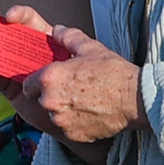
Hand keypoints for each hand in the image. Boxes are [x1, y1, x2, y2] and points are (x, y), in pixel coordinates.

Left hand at [8, 17, 140, 147]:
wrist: (136, 99)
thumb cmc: (114, 72)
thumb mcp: (90, 48)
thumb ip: (68, 37)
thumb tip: (57, 30)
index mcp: (49, 78)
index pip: (27, 86)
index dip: (37, 84)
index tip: (48, 82)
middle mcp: (50, 101)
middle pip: (40, 101)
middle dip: (50, 97)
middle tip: (70, 91)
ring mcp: (61, 120)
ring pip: (54, 116)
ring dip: (62, 111)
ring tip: (83, 102)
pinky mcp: (73, 134)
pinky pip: (67, 128)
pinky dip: (75, 123)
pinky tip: (90, 113)